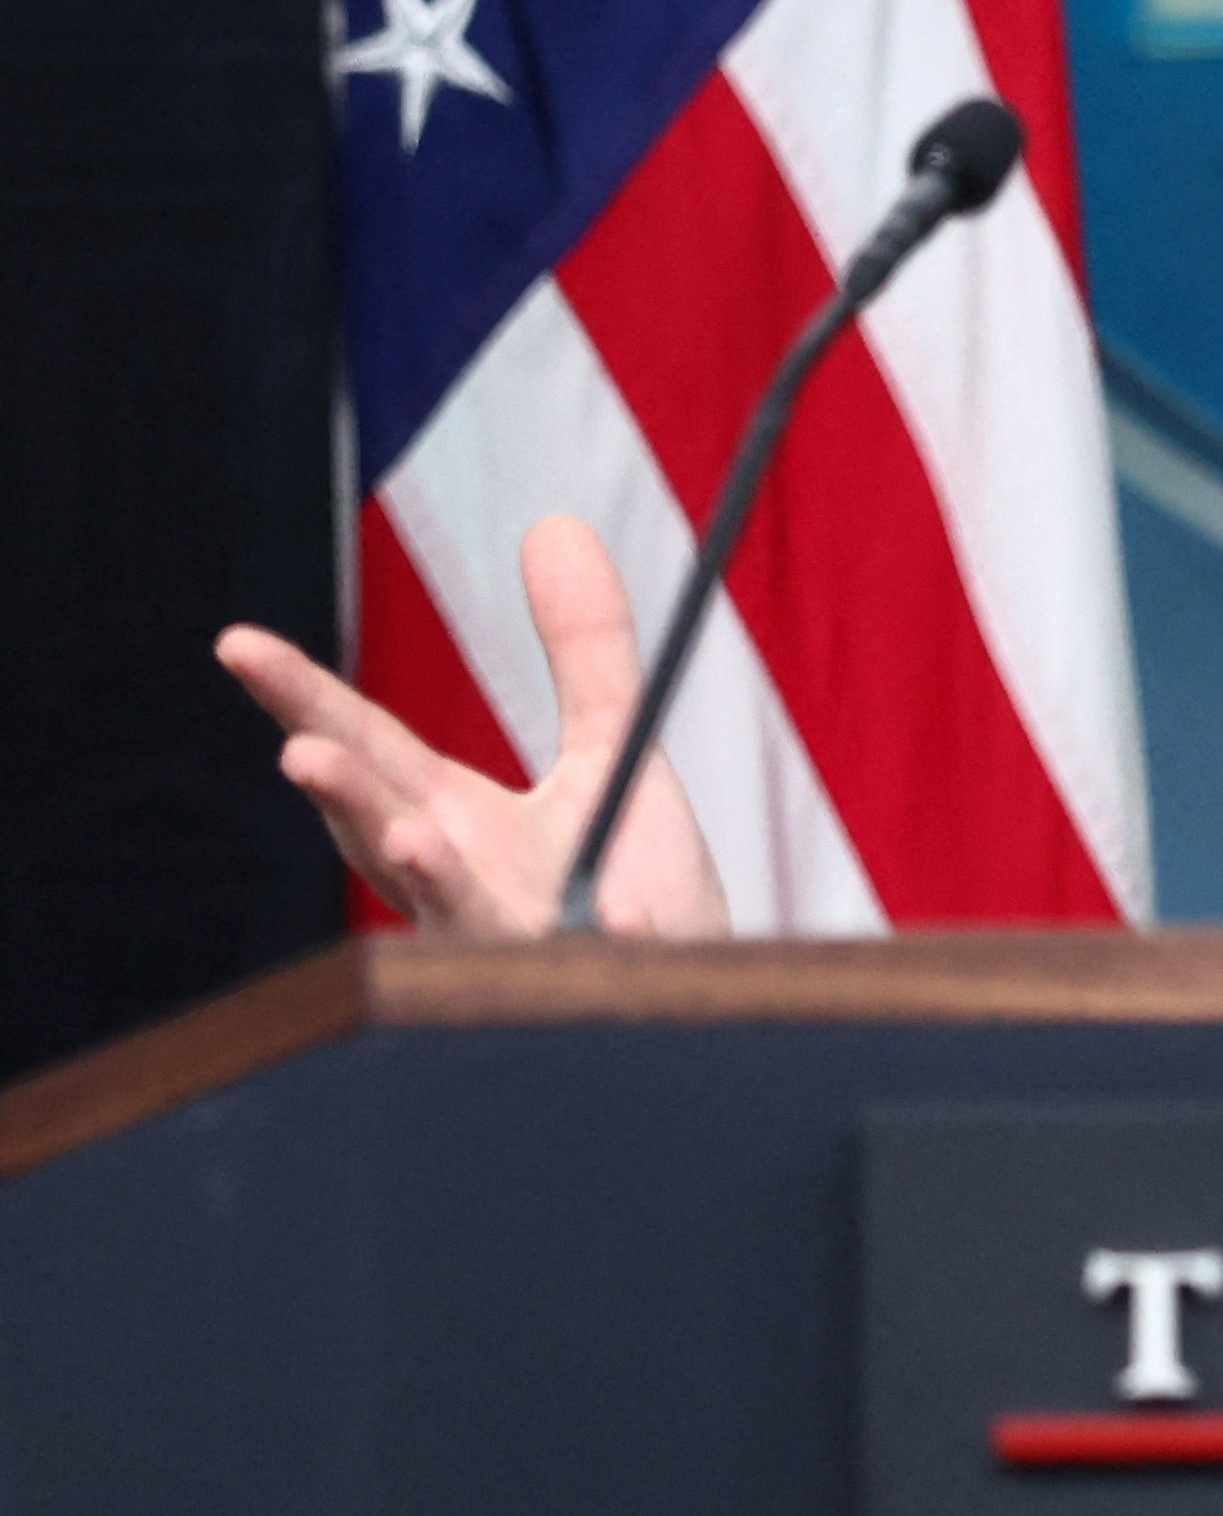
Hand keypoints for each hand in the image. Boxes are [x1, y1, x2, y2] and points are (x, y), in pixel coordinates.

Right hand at [216, 515, 731, 937]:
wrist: (695, 993)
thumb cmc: (634, 882)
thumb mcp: (612, 747)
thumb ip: (583, 648)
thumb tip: (553, 522)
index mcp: (451, 822)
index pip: (364, 750)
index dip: (302, 700)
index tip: (235, 644)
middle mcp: (460, 887)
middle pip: (383, 832)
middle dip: (344, 796)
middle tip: (300, 754)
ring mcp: (512, 945)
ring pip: (459, 915)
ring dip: (431, 877)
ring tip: (412, 837)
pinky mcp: (586, 988)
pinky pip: (585, 969)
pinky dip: (603, 941)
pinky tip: (624, 918)